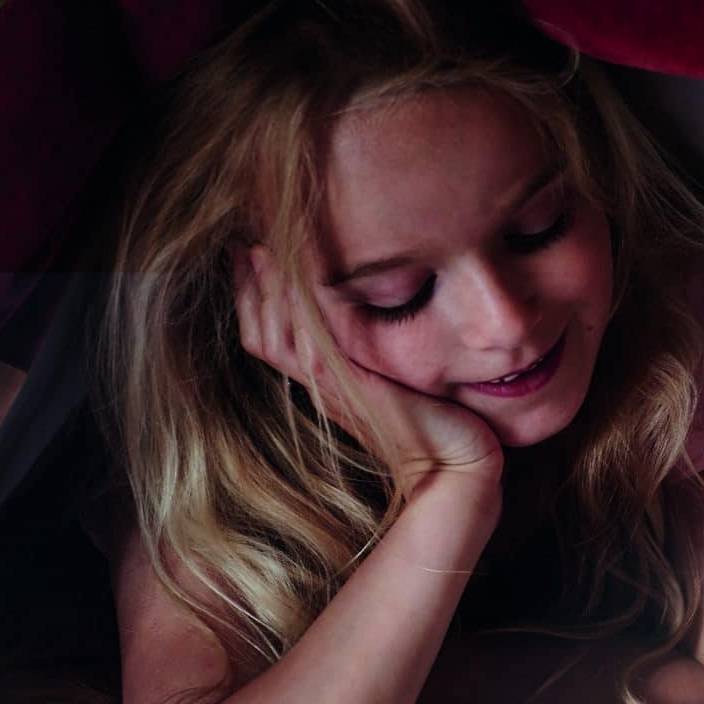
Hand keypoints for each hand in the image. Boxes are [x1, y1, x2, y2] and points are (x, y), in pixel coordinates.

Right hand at [234, 246, 502, 497]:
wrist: (457, 464)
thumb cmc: (441, 423)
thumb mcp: (402, 377)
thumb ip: (379, 352)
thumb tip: (373, 310)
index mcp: (329, 383)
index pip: (272, 336)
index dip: (255, 298)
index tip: (250, 254)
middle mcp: (324, 388)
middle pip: (265, 333)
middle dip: (253, 287)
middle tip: (245, 240)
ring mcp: (333, 392)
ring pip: (280, 337)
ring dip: (269, 292)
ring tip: (260, 249)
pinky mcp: (351, 393)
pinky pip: (310, 350)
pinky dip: (300, 314)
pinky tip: (297, 280)